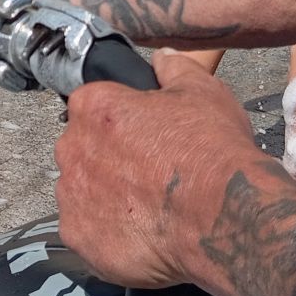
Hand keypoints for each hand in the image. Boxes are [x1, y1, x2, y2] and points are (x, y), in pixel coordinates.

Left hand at [53, 53, 260, 288]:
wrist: (223, 216)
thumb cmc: (211, 152)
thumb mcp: (202, 91)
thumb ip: (173, 68)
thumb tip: (162, 58)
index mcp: (93, 107)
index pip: (92, 106)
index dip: (120, 121)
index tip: (142, 136)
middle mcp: (71, 148)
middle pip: (83, 150)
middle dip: (109, 160)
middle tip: (148, 174)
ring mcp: (71, 195)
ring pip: (82, 191)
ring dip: (105, 197)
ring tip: (147, 208)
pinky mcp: (79, 236)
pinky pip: (86, 231)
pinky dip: (107, 234)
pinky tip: (139, 233)